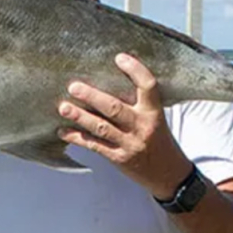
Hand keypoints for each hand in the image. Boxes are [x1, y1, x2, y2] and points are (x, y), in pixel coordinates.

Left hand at [56, 52, 193, 198]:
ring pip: (101, 128)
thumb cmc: (159, 139)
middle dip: (92, 97)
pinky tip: (63, 131)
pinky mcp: (119, 159)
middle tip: (74, 87)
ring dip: (80, 117)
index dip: (136, 70)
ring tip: (63, 107)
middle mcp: (142, 127)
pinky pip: (95, 146)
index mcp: (154, 112)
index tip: (119, 57)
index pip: (148, 86)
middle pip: (115, 109)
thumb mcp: (156, 117)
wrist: (169, 174)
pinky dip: (78, 138)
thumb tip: (109, 78)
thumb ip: (139, 101)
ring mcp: (130, 144)